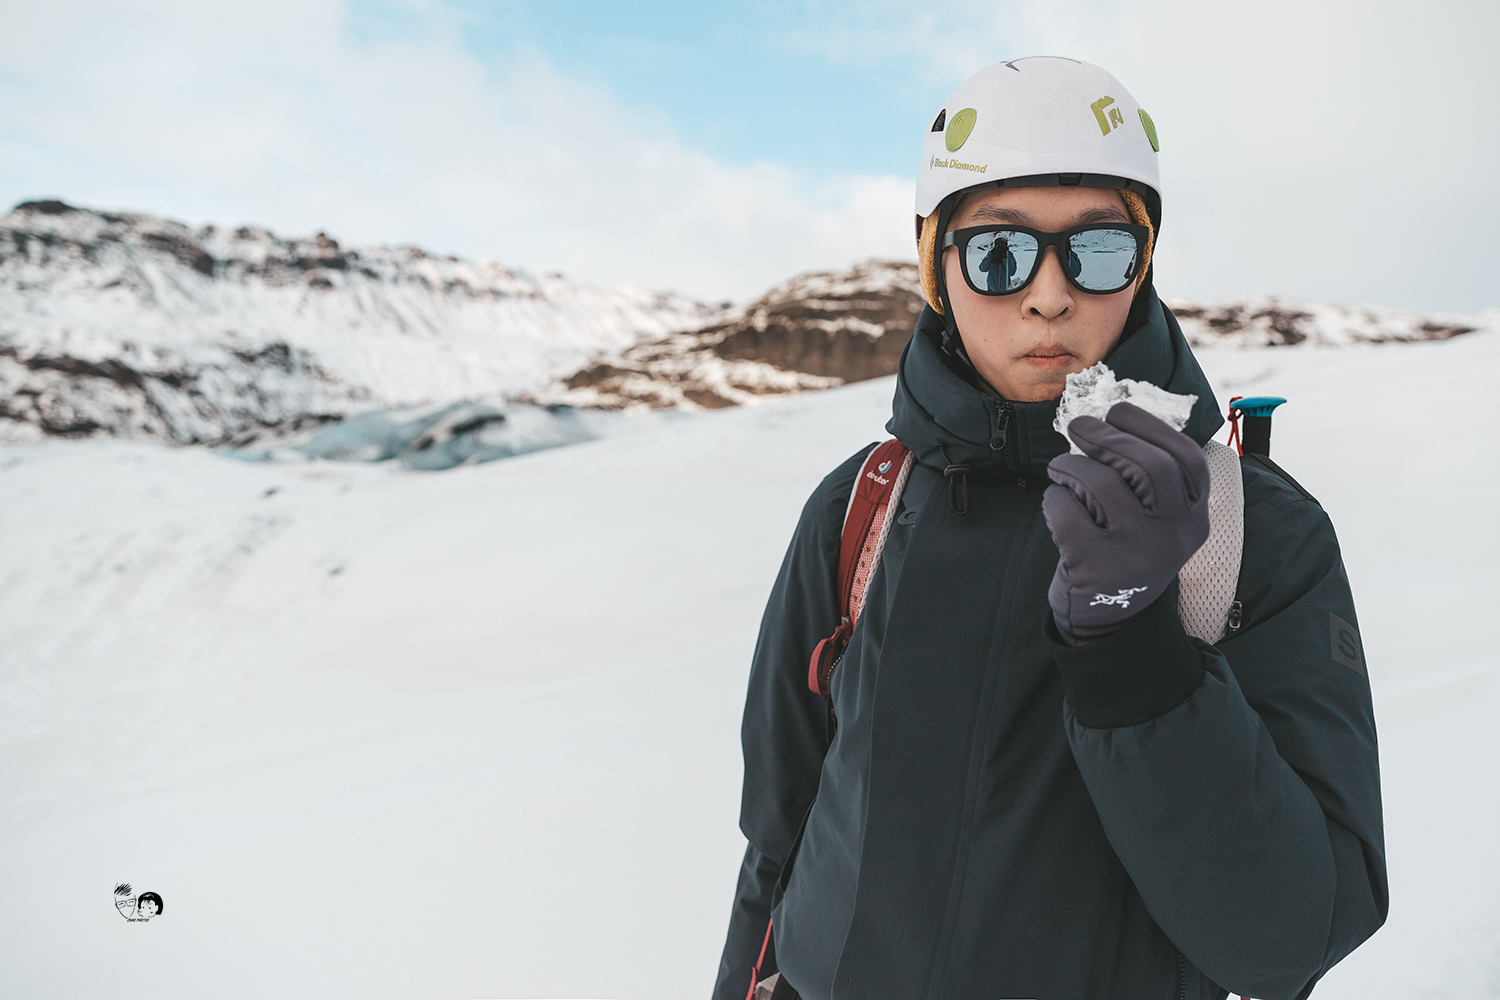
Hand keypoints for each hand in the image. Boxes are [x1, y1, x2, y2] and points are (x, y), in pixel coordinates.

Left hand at [1042, 401, 1210, 640]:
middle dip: (1108, 436)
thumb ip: (1149, 476)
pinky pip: (1066, 513)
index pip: (1186, 458)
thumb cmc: (1127, 549)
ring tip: (1061, 468)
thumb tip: (1111, 417)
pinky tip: (1057, 503)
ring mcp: (1135, 553)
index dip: (1149, 426)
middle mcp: (1173, 535)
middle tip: (1079, 425)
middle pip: (1149, 466)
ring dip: (1071, 465)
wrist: (1110, 618)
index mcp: (1194, 517)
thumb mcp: (1156, 519)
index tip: (1118, 411)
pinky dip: (1054, 499)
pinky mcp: (1095, 568)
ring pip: (1101, 484)